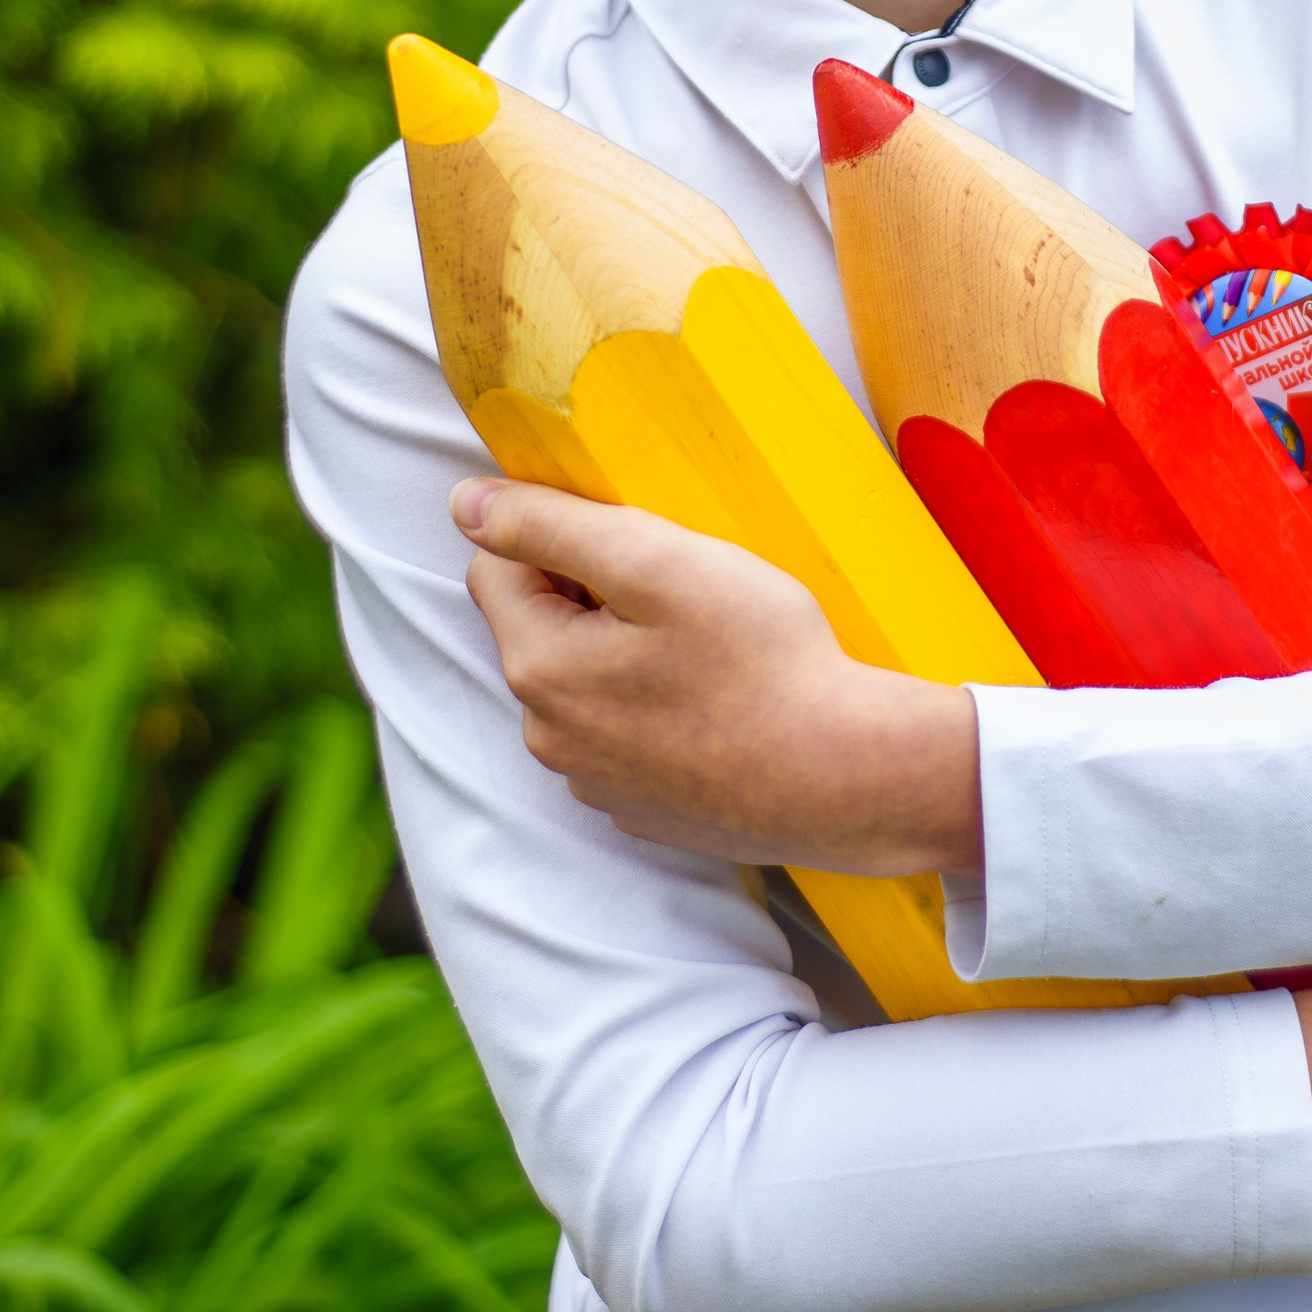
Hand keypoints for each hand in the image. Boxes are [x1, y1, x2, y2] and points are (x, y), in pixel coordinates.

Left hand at [453, 478, 984, 873]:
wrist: (845, 778)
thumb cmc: (761, 662)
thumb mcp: (656, 562)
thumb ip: (549, 525)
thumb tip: (465, 503)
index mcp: (538, 668)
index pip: (497, 565)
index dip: (563, 538)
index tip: (639, 548)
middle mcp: (547, 737)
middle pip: (540, 625)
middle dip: (593, 596)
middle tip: (683, 595)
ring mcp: (594, 782)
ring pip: (582, 681)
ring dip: (623, 651)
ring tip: (707, 650)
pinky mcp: (641, 809)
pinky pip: (622, 733)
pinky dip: (654, 708)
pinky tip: (718, 702)